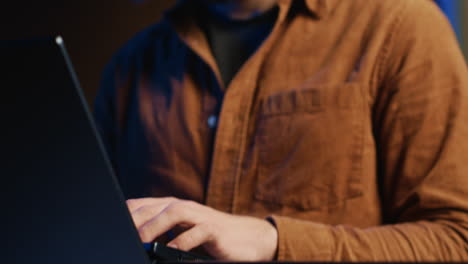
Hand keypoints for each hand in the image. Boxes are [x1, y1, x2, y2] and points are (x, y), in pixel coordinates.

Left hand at [126, 197, 277, 260]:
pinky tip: (170, 251)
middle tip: (120, 234)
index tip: (111, 226)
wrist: (246, 238)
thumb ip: (161, 232)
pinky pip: (198, 231)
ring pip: (174, 213)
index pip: (143, 205)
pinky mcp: (215, 229)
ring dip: (155, 226)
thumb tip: (134, 241)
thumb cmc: (210, 236)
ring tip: (142, 241)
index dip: (126, 214)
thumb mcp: (181, 233)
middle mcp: (185, 207)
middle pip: (155, 207)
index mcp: (172, 207)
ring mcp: (201, 216)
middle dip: (135, 219)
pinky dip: (183, 241)